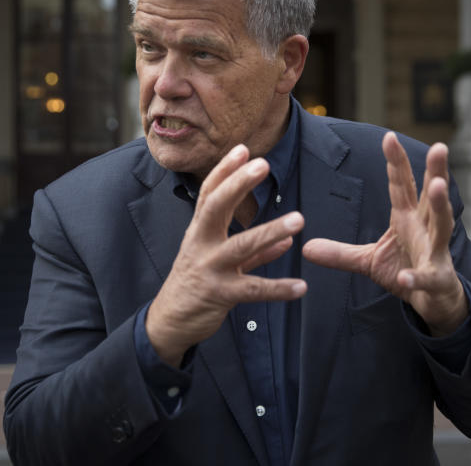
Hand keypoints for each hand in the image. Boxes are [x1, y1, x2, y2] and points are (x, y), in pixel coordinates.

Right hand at [146, 144, 306, 365]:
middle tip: (263, 164)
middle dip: (238, 184)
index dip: (225, 171)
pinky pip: (253, 289)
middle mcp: (201, 244)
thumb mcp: (219, 260)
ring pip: (241, 246)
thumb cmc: (196, 283)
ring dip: (271, 231)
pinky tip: (300, 286)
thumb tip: (287, 240)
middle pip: (216, 207)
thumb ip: (255, 251)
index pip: (210, 194)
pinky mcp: (219, 294)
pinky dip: (278, 288)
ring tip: (299, 219)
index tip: (242, 149)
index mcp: (200, 231)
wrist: (170, 321)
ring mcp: (209, 268)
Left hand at [303, 132, 466, 336]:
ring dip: (441, 205)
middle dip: (435, 171)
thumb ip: (341, 253)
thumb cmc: (405, 271)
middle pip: (431, 196)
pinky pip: (426, 276)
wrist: (433, 302)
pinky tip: (406, 276)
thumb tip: (306, 247)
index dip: (396, 162)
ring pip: (442, 225)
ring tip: (439, 186)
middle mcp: (425, 229)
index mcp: (408, 219)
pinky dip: (416, 276)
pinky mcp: (437, 279)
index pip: (402, 186)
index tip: (389, 137)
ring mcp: (435, 252)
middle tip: (439, 147)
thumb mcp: (368, 261)